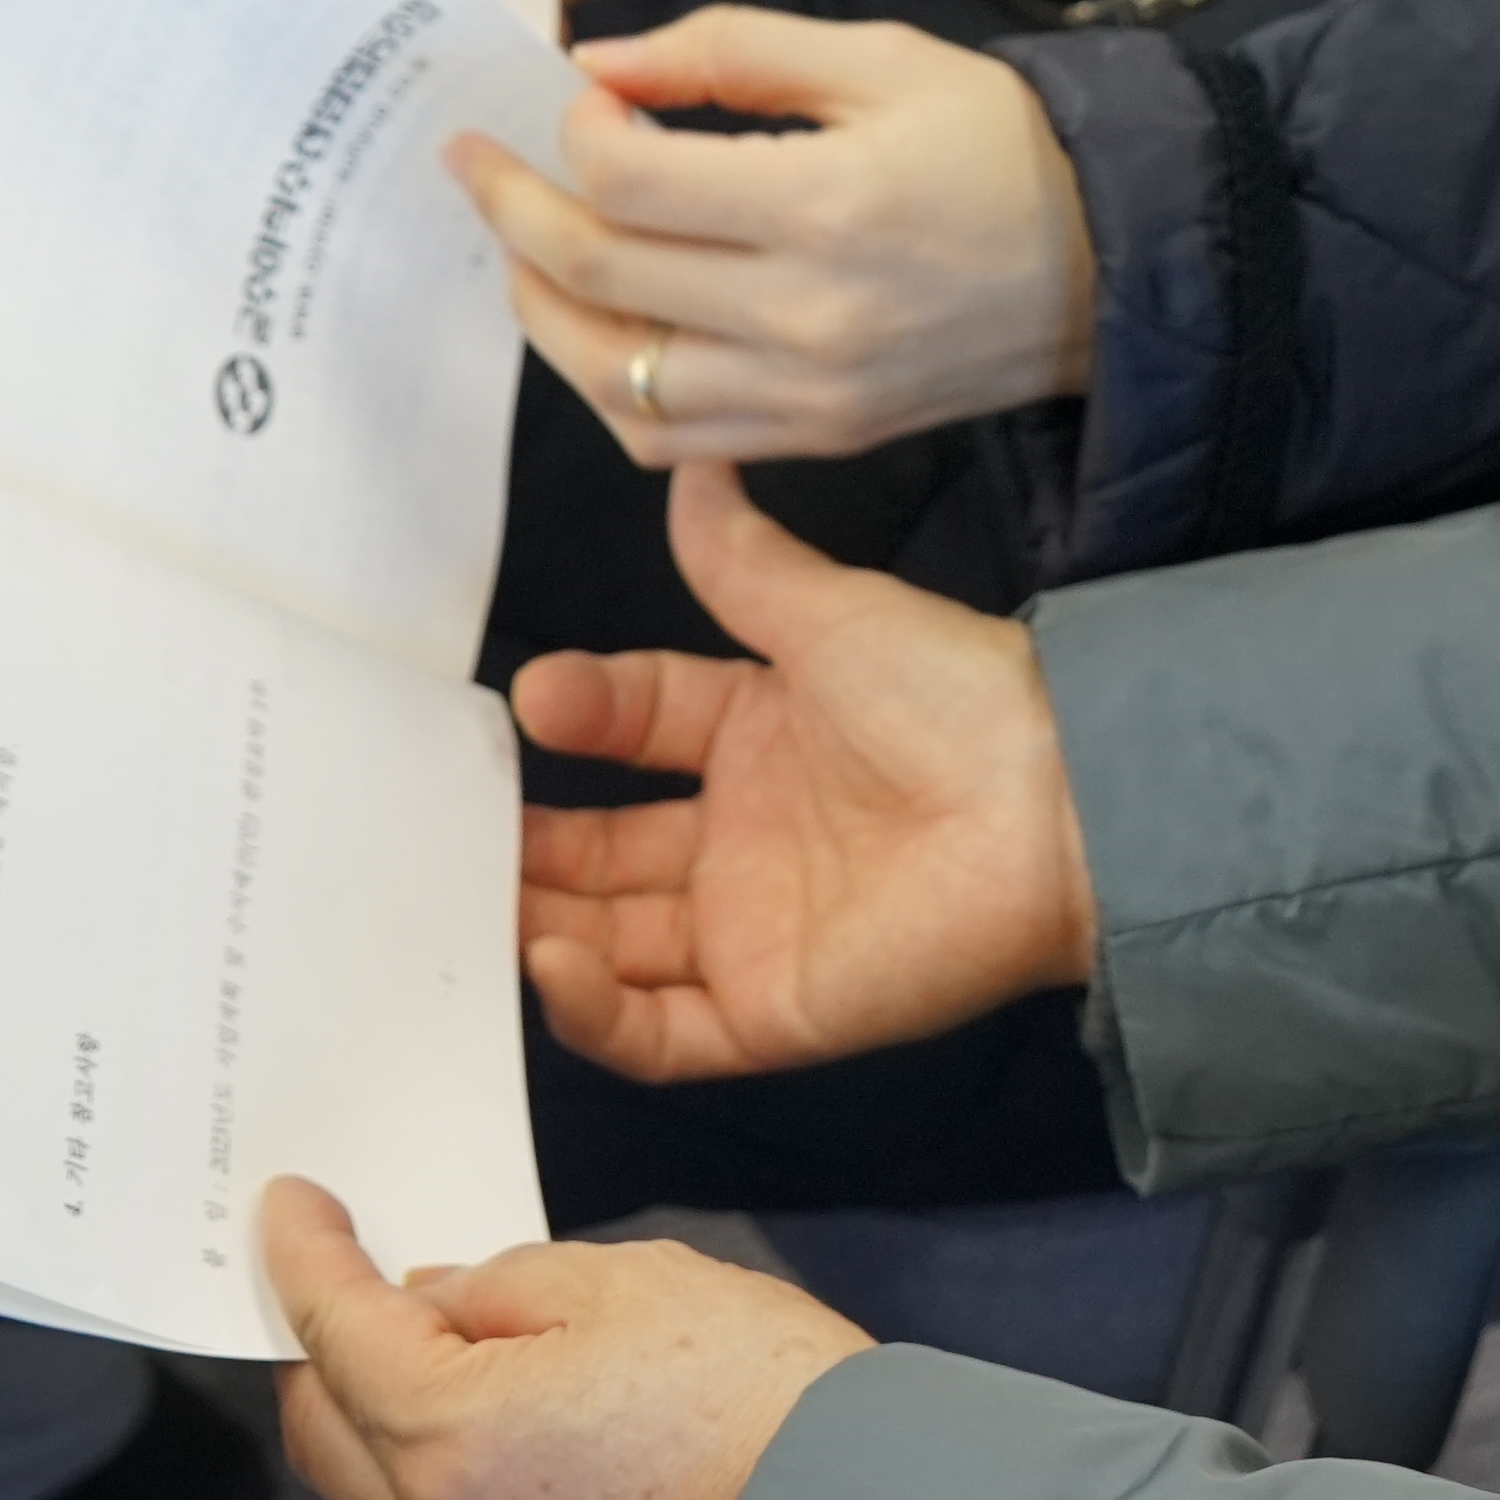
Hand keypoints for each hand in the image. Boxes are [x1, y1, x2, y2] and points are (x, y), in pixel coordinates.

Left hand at [265, 1182, 867, 1499]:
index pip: (334, 1331)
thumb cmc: (756, 1395)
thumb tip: (437, 1300)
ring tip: (428, 1331)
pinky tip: (481, 1407)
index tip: (292, 1208)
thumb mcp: (621, 1281)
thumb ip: (499, 1284)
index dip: (303, 1254)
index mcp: (448, 1437)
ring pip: (372, 1488)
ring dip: (374, 1406)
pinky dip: (431, 1462)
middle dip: (320, 1339)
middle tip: (343, 1266)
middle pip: (321, 1427)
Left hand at [454, 9, 1094, 463]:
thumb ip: (729, 50)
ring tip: (519, 252)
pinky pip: (667, 441)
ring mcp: (808, 394)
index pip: (629, 181)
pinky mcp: (816, 439)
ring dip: (537, 310)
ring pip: (610, 378)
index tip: (572, 99)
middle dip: (511, 211)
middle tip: (477, 165)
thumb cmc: (1001, 144)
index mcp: (826, 202)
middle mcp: (807, 315)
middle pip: (596, 277)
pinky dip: (605, 389)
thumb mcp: (878, 57)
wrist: (1112, 261)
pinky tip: (594, 329)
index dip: (571, 133)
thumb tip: (600, 68)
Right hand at [512, 461, 1097, 1081]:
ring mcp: (749, 932)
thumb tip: (691, 469)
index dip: (581, 712)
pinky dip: (590, 1008)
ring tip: (462, 897)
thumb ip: (740, 562)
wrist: (1053, 803)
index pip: (634, 725)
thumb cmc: (952, 696)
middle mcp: (742, 840)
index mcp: (756, 736)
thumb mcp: (826, 613)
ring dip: (534, 926)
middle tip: (445, 825)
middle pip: (600, 852)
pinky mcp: (768, 1013)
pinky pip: (656, 1030)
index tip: (529, 698)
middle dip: (524, 842)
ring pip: (607, 945)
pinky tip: (544, 959)